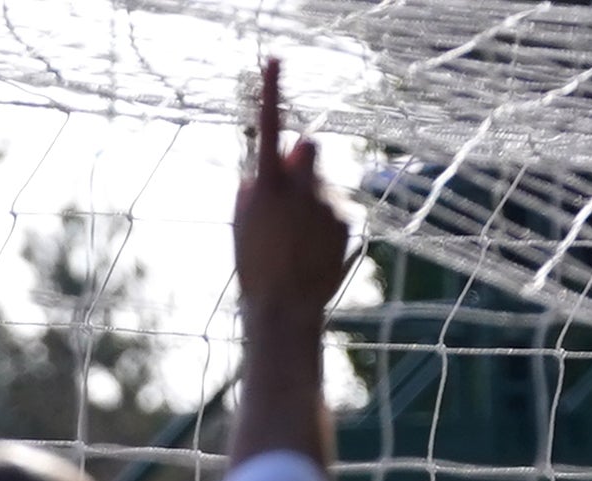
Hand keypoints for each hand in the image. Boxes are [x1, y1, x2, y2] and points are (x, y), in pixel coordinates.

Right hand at [235, 60, 350, 323]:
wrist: (286, 310)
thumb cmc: (256, 268)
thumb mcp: (244, 224)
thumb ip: (258, 185)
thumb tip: (283, 156)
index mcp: (267, 185)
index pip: (268, 126)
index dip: (271, 91)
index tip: (274, 59)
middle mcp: (301, 186)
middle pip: (308, 146)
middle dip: (301, 159)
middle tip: (291, 185)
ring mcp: (328, 200)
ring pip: (323, 183)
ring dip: (312, 200)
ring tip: (298, 242)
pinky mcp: (348, 218)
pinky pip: (336, 209)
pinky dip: (326, 226)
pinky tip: (314, 255)